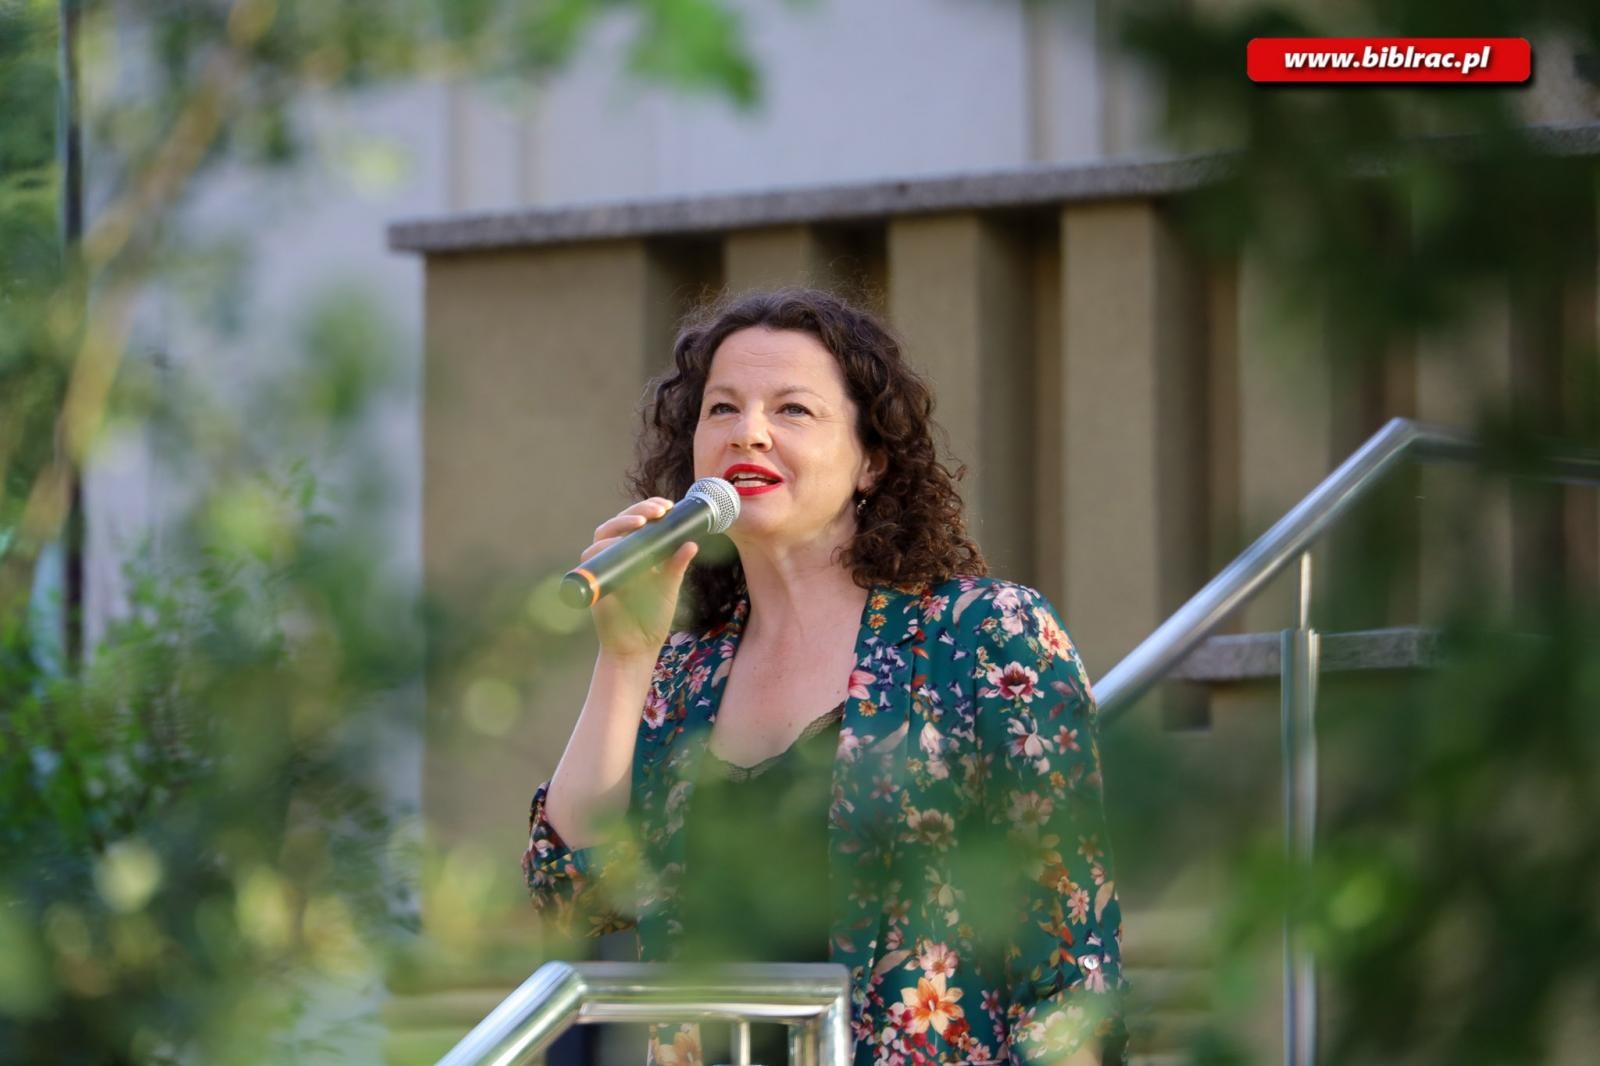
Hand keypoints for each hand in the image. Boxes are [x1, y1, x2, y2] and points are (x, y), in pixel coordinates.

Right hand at [579, 498, 698, 661]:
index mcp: (634, 552)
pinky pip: (592, 558)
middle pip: (618, 522)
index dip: (649, 508)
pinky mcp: (593, 581)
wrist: (638, 647)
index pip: (636, 521)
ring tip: (641, 522)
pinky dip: (604, 548)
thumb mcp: (669, 587)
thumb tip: (692, 543)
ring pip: (602, 534)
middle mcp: (616, 556)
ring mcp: (603, 567)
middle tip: (657, 511)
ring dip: (620, 524)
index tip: (668, 506)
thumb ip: (676, 565)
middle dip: (637, 510)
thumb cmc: (652, 617)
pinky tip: (620, 544)